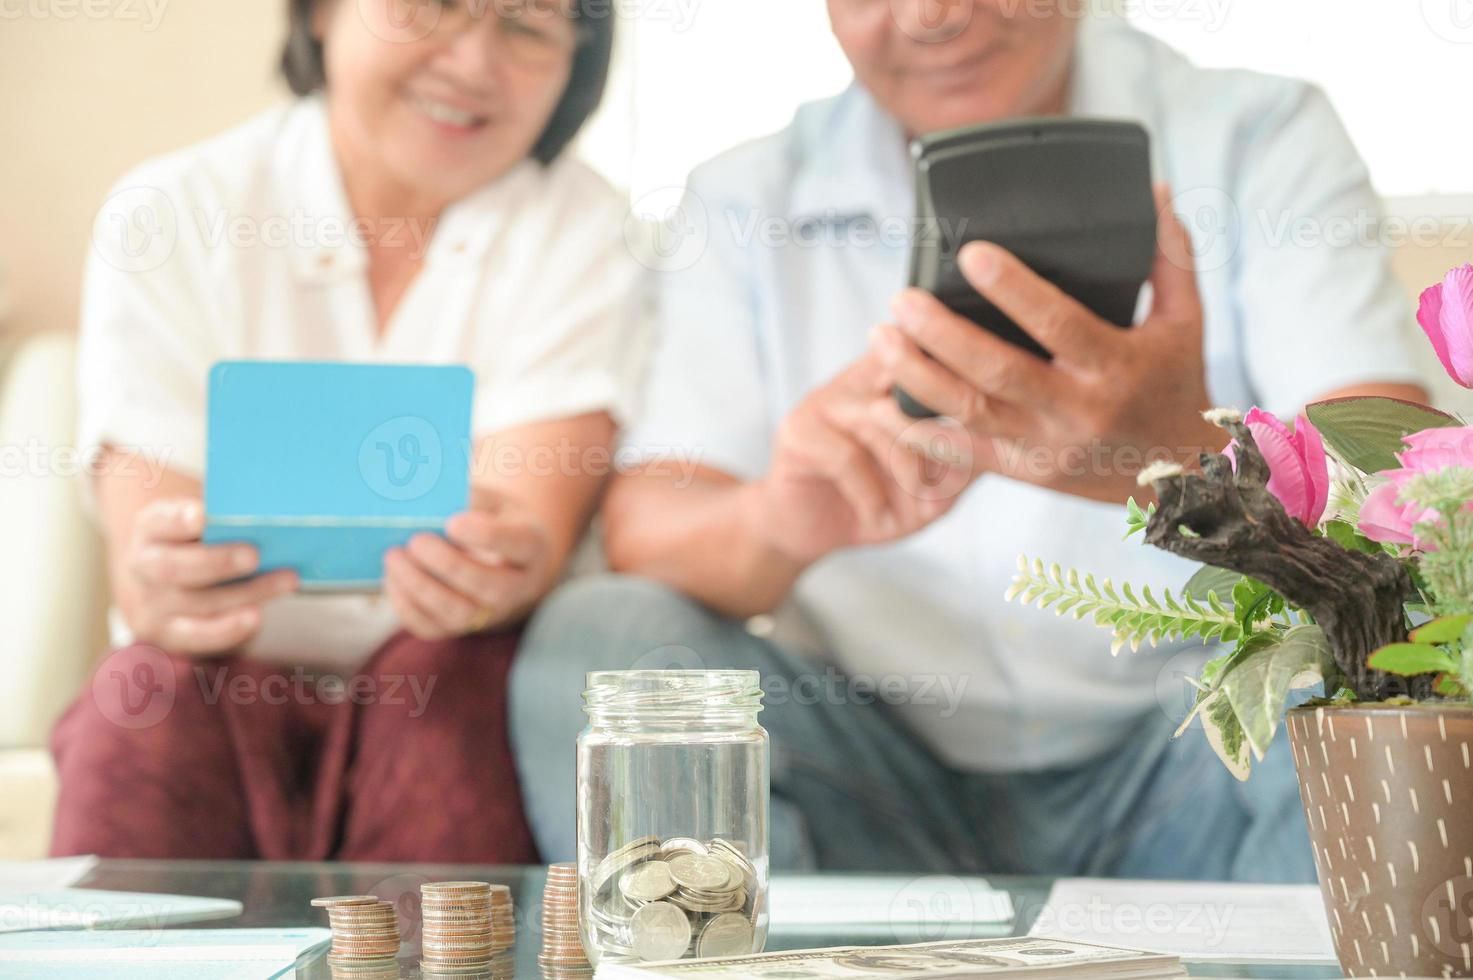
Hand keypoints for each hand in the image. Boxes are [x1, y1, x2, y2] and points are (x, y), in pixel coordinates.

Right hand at [123, 498, 298, 654]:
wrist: (167, 583)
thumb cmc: (198, 543)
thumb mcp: (203, 523)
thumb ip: (225, 520)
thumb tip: (268, 516)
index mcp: (151, 529)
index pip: (158, 522)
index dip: (179, 520)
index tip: (203, 516)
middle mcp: (143, 566)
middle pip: (172, 568)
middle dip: (216, 562)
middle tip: (254, 555)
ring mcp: (153, 604)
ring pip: (196, 603)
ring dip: (246, 593)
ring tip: (287, 581)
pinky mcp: (168, 633)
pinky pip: (198, 635)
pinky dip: (228, 628)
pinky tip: (256, 617)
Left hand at [382, 493, 551, 639]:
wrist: (497, 555)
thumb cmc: (490, 518)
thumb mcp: (490, 500)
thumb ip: (468, 498)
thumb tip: (427, 501)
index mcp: (532, 547)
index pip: (519, 545)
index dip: (487, 536)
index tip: (453, 522)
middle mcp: (518, 588)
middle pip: (490, 588)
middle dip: (449, 566)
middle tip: (417, 541)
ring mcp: (490, 613)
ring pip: (460, 614)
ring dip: (421, 588)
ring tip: (394, 557)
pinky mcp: (459, 628)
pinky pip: (431, 627)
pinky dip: (406, 606)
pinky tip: (392, 578)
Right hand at [748, 352, 974, 566]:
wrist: (805, 530)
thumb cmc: (873, 499)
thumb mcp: (931, 488)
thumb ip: (964, 464)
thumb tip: (1013, 450)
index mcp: (892, 380)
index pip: (930, 352)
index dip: (960, 371)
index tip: (991, 403)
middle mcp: (859, 379)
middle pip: (915, 382)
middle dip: (942, 436)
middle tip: (950, 477)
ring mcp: (826, 401)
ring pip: (886, 422)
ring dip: (910, 472)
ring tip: (918, 503)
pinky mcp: (799, 431)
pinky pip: (849, 456)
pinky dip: (871, 494)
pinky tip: (877, 514)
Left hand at [871, 185, 1224, 502]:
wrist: (1182, 477)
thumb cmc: (1175, 382)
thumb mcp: (1185, 319)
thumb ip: (1168, 256)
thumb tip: (1152, 191)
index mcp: (1116, 365)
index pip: (1057, 322)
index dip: (1012, 289)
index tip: (969, 254)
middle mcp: (1078, 410)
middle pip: (998, 371)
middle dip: (941, 335)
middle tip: (899, 299)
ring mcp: (1047, 447)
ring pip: (970, 413)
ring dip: (918, 376)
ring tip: (879, 338)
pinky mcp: (1026, 473)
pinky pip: (965, 456)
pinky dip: (923, 433)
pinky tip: (886, 404)